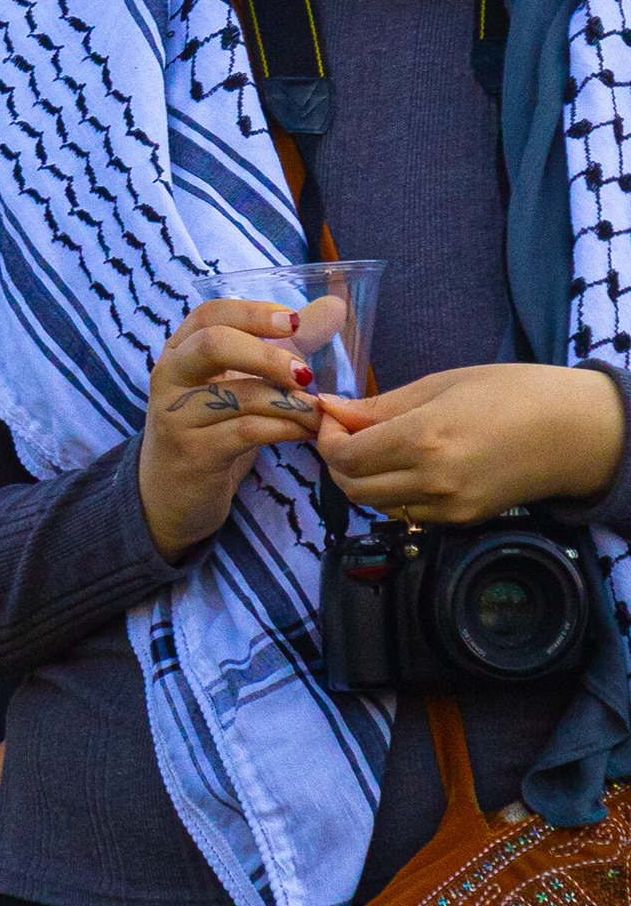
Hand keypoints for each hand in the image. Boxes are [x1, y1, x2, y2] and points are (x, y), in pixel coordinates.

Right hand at [139, 301, 329, 561]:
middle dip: (268, 354)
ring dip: (290, 402)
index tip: (293, 322)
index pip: (209, 315)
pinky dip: (285, 428)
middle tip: (306, 372)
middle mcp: (169, 377)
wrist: (170, 490)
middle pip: (213, 345)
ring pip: (238, 394)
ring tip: (318, 411)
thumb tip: (332, 306)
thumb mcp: (239, 381)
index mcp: (179, 351)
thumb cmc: (211, 426)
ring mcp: (176, 415)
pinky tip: (304, 432)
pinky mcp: (193, 452)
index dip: (252, 313)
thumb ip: (284, 345)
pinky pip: (246, 432)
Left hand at [317, 363, 626, 525]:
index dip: (326, 438)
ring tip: (375, 448)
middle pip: (350, 487)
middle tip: (346, 433)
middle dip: (336, 460)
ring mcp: (448, 507)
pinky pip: (406, 513)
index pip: (342, 456)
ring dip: (361, 480)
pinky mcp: (463, 520)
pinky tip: (405, 467)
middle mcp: (432, 480)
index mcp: (423, 439)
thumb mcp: (442, 384)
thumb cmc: (514, 393)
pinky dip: (391, 493)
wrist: (578, 432)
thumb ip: (381, 405)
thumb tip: (330, 409)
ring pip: (374, 504)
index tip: (332, 417)